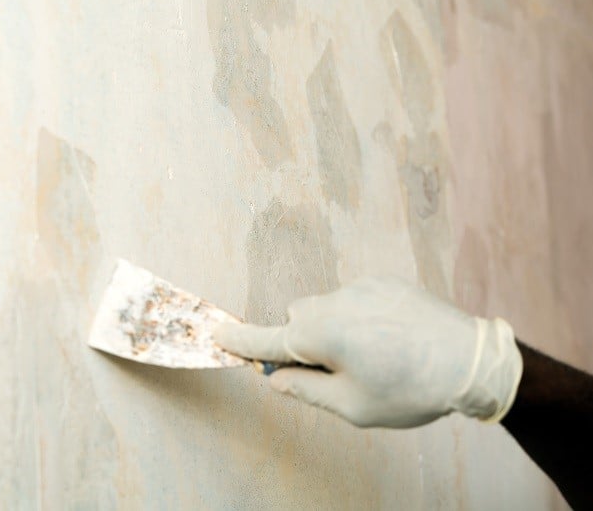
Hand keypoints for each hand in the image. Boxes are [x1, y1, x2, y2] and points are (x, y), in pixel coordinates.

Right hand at [213, 276, 522, 427]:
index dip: (240, 341)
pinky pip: (354, 297)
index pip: (268, 339)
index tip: (216, 334)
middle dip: (303, 342)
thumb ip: (307, 391)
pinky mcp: (382, 281)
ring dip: (332, 328)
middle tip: (332, 370)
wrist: (471, 359)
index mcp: (322, 335)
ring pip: (326, 307)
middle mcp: (334, 302)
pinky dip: (357, 316)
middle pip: (297, 319)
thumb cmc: (410, 390)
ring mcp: (360, 287)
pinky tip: (389, 337)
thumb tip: (277, 379)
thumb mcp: (354, 407)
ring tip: (372, 354)